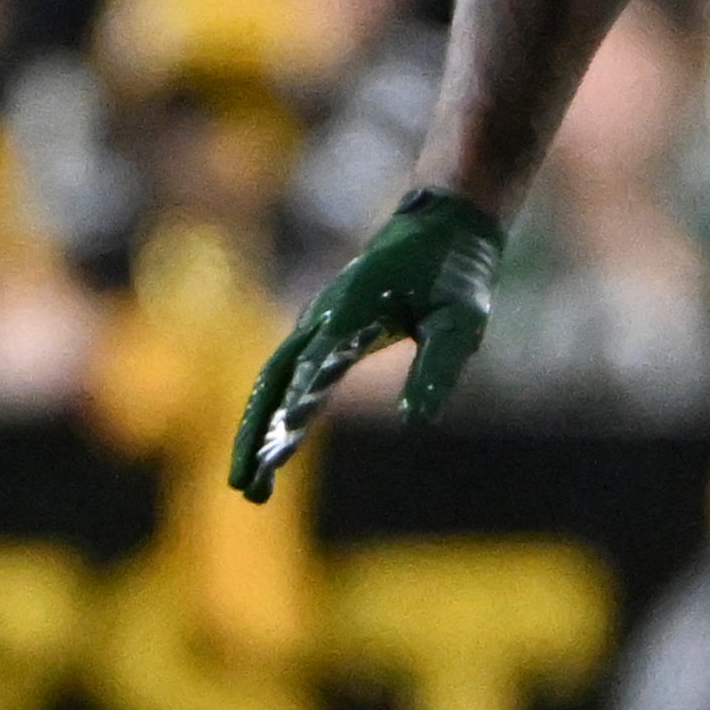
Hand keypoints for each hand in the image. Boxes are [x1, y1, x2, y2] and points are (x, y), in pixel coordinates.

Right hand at [227, 188, 502, 499]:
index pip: (318, 367)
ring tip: (251, 485)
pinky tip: (269, 445)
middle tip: (246, 488)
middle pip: (275, 380)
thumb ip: (438, 368)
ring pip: (272, 379)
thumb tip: (415, 422)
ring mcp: (318, 319)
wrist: (443, 220)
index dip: (296, 409)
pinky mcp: (322, 326)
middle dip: (256, 435)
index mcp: (356, 309)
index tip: (279, 452)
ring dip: (256, 430)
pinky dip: (270, 410)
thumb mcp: (463, 320)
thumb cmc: (456, 273)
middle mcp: (325, 314)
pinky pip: (284, 372)